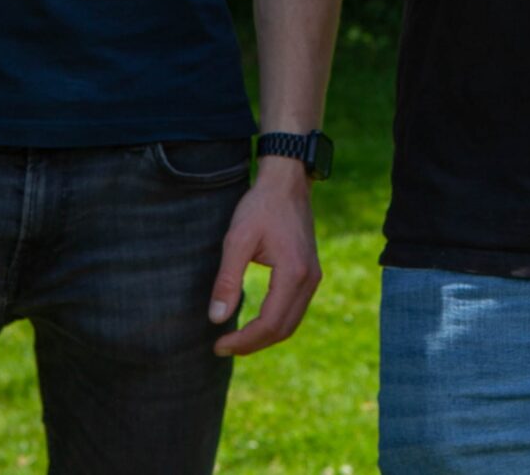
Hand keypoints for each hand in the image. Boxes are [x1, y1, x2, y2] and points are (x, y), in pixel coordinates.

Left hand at [208, 161, 321, 355]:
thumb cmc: (261, 206)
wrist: (287, 182)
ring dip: (264, 337)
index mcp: (293, 274)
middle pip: (283, 329)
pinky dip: (275, 323)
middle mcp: (309, 280)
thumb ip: (227, 280)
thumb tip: (216, 318)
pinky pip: (294, 310)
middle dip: (252, 344)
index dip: (243, 341)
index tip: (218, 344)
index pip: (269, 323)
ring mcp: (313, 277)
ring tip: (235, 339)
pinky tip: (255, 322)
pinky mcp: (310, 273)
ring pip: (291, 322)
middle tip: (222, 347)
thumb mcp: (237, 240)